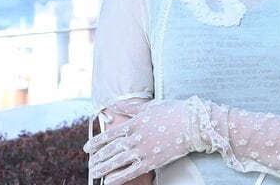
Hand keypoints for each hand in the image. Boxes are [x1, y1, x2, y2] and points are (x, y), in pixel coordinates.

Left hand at [84, 98, 205, 183]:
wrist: (192, 124)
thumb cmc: (172, 112)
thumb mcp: (149, 106)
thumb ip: (130, 107)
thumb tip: (114, 103)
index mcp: (134, 122)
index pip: (110, 134)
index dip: (97, 142)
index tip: (87, 148)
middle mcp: (135, 137)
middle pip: (111, 149)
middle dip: (98, 157)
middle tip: (89, 163)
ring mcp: (143, 150)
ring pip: (118, 161)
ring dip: (104, 168)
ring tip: (94, 173)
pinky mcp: (152, 161)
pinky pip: (131, 171)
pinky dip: (119, 177)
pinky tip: (109, 181)